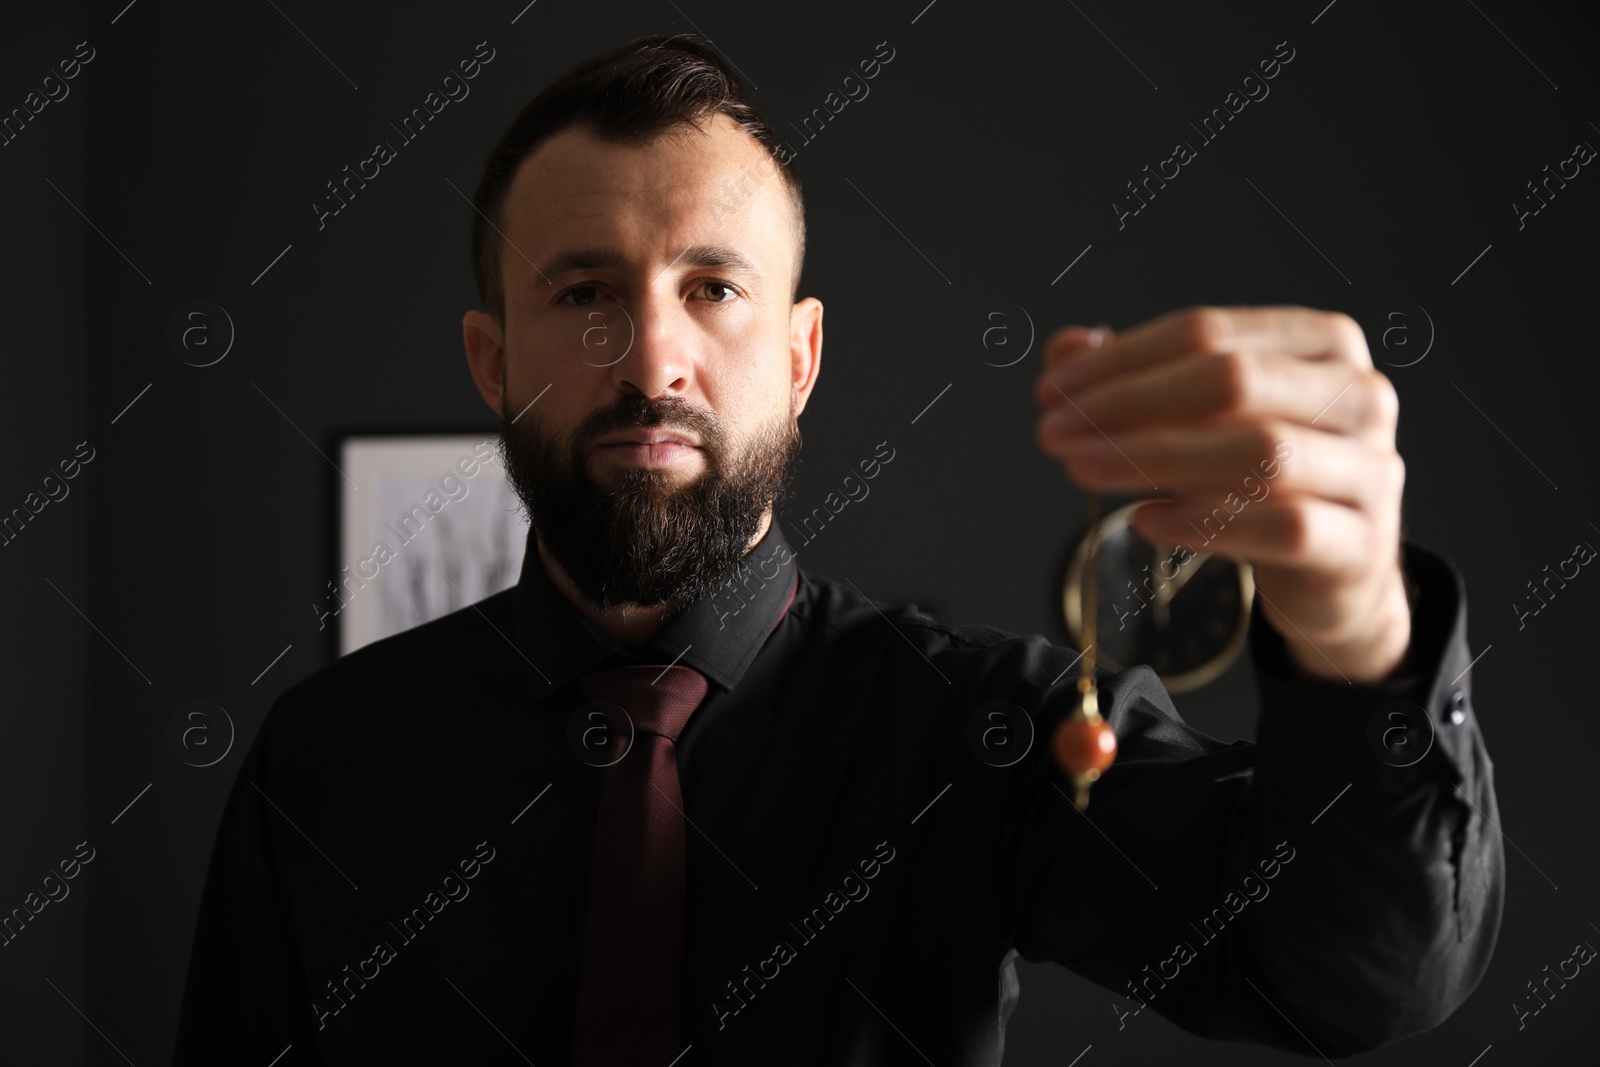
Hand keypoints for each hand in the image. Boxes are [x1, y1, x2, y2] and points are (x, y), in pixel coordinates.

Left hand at [1033, 307, 1412, 683]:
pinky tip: (1144, 521)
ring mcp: (1370, 468)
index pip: (1208, 331)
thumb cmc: (1264, 482)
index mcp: (1321, 342)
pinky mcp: (1362, 542)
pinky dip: (1205, 523)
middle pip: (1233, 380)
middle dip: (1128, 404)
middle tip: (1053, 433)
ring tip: (1082, 470)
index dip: (1120, 359)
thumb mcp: (1201, 422)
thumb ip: (1136, 378)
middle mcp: (1358, 394)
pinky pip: (1281, 526)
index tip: (1051, 391)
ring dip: (1154, 459)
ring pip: (1258, 451)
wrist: (1337, 571)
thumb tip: (1065, 348)